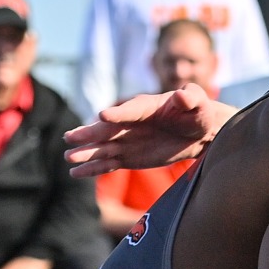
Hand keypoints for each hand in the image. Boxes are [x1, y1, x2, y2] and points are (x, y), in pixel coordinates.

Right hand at [64, 85, 234, 177]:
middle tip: (71, 138)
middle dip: (90, 134)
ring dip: (86, 153)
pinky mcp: (128, 157)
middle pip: (107, 129)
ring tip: (69, 157)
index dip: (118, 113)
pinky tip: (75, 173)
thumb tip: (183, 95)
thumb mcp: (198, 103)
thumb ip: (190, 98)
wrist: (199, 132)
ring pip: (103, 147)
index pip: (130, 110)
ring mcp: (127, 141)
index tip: (103, 115)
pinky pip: (108, 163)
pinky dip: (93, 168)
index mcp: (145, 107)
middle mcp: (130, 123)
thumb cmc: (198, 113)